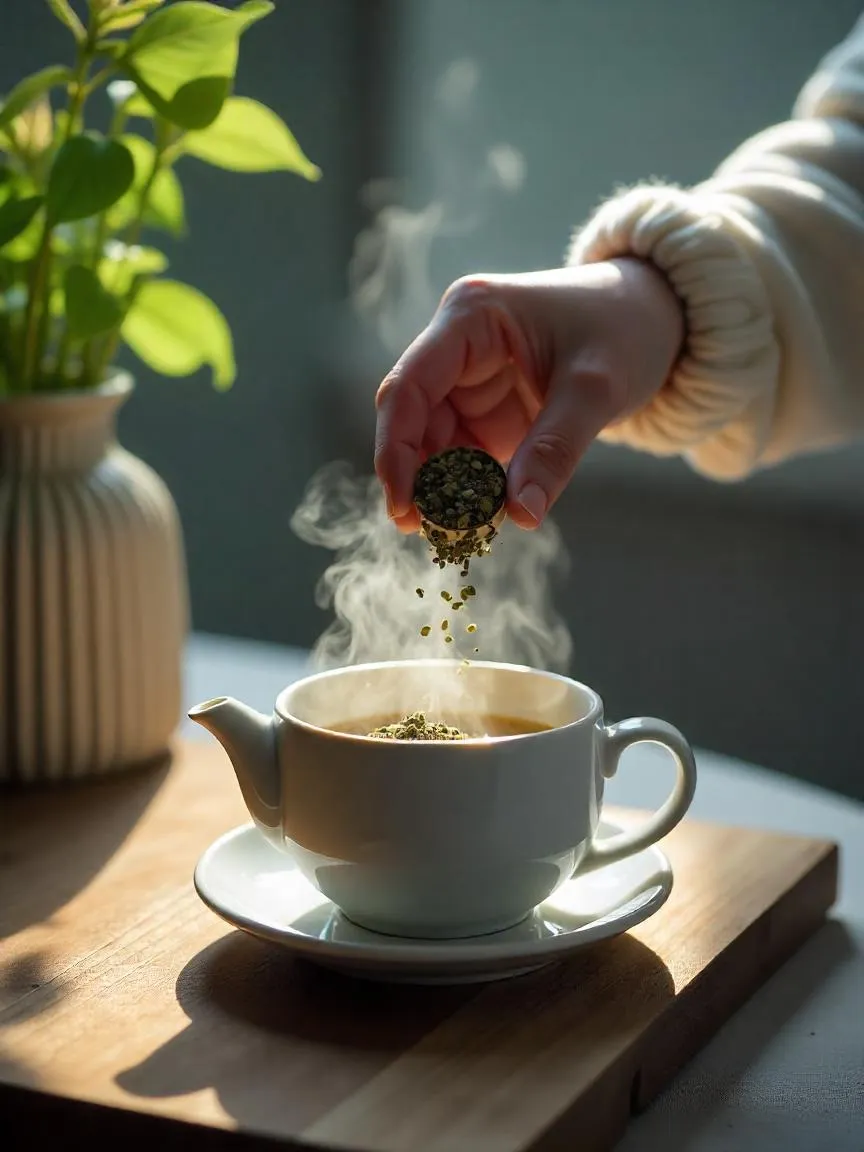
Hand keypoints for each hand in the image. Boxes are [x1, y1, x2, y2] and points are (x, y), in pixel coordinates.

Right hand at [374, 258, 684, 530]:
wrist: (658, 319)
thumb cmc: (626, 328)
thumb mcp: (597, 387)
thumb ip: (555, 448)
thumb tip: (521, 515)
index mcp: (469, 317)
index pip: (408, 387)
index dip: (396, 449)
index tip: (404, 506)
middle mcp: (456, 348)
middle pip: (413, 422)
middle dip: (420, 480)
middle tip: (434, 535)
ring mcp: (469, 384)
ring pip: (434, 448)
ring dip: (443, 493)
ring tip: (460, 535)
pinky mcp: (488, 414)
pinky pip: (464, 460)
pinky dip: (469, 493)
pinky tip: (481, 521)